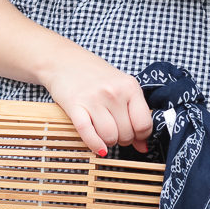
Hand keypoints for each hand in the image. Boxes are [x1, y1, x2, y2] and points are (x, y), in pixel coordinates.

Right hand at [40, 41, 154, 156]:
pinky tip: (98, 148)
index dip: (141, 136)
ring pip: (109, 137)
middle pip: (126, 134)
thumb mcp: (122, 87)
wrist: (65, 61)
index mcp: (130, 86)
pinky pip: (88, 134)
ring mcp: (94, 99)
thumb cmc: (96, 75)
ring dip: (109, 142)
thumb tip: (143, 146)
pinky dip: (95, 145)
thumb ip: (135, 114)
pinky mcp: (75, 106)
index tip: (136, 135)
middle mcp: (114, 92)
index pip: (144, 124)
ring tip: (105, 134)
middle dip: (123, 139)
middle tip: (117, 132)